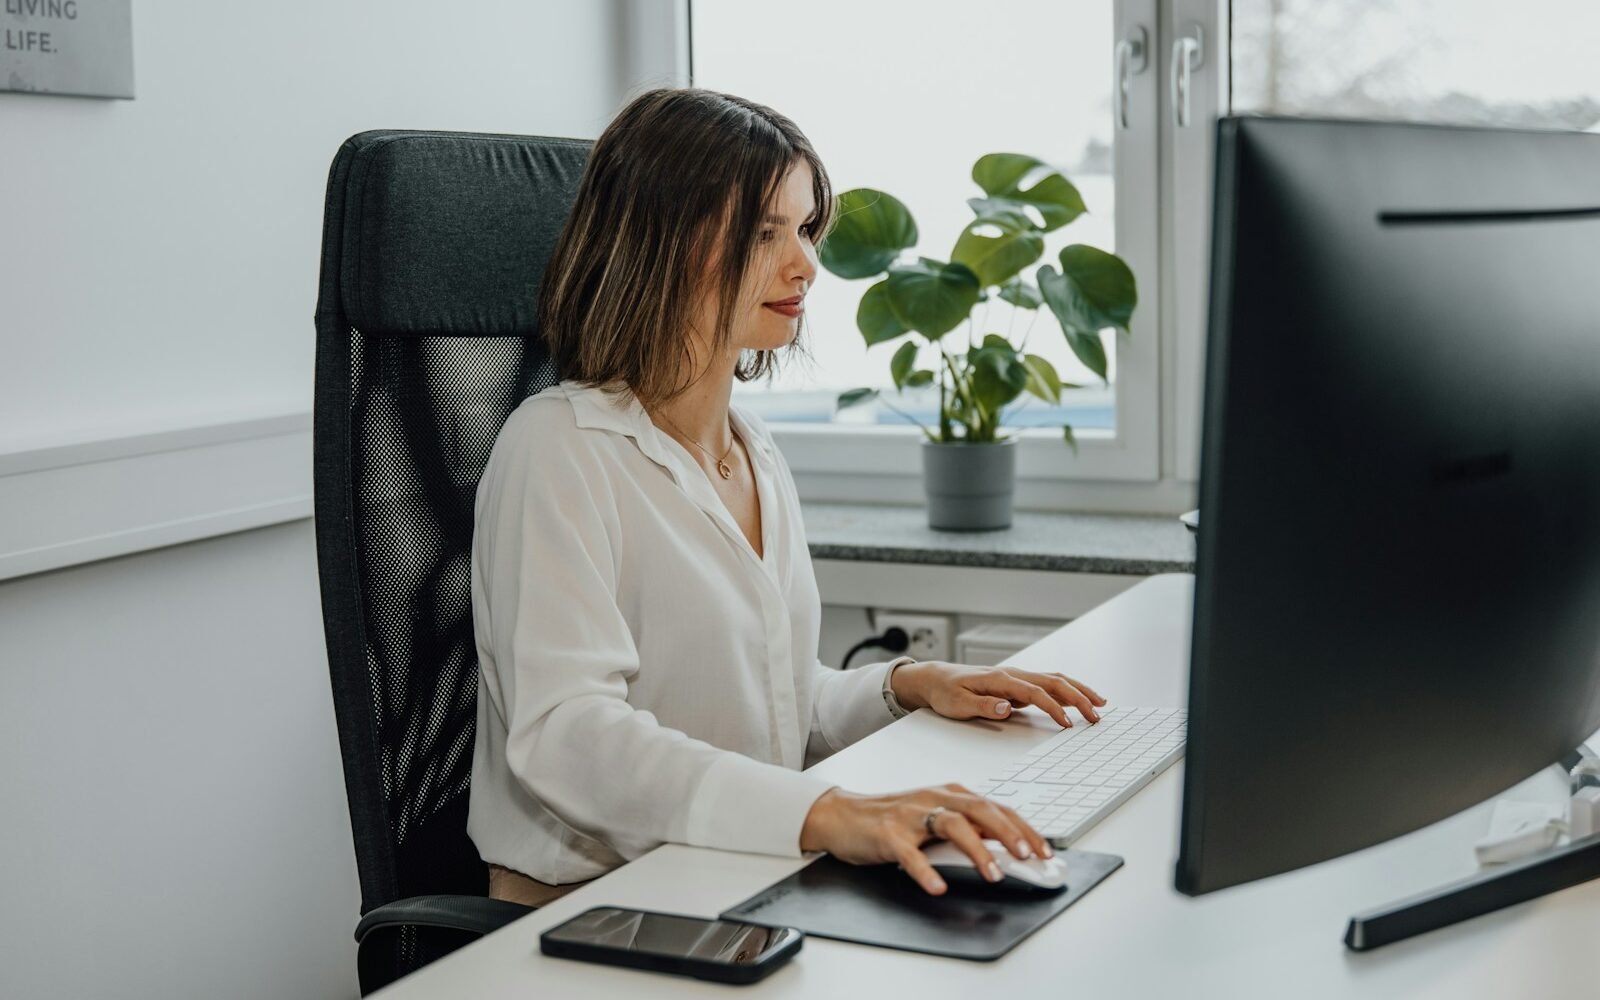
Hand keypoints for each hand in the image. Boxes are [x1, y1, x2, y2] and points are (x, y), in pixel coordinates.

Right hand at [799, 784, 1053, 894]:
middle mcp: (934, 799)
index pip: (996, 808)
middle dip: (1008, 833)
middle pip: (980, 810)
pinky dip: (925, 871)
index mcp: (950, 794)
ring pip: (951, 825)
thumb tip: (1005, 849)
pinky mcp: (888, 834)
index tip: (1045, 850)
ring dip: (976, 849)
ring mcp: (911, 815)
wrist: (842, 815)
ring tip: (993, 873)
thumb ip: (966, 829)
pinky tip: (938, 887)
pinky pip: (910, 854)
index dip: (1024, 828)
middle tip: (1028, 856)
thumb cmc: (891, 818)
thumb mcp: (934, 818)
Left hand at [891, 660, 1105, 728]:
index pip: (1035, 693)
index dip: (1054, 708)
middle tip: (1097, 716)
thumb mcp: (958, 704)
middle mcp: (1013, 675)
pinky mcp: (1018, 684)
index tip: (1069, 724)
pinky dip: (1068, 691)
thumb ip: (984, 706)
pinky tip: (1080, 700)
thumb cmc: (946, 692)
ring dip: (1079, 690)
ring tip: (1100, 704)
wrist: (936, 679)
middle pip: (1054, 682)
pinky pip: (1049, 685)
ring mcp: (1017, 678)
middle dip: (1079, 698)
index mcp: (1001, 679)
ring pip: (1055, 680)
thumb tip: (1008, 707)